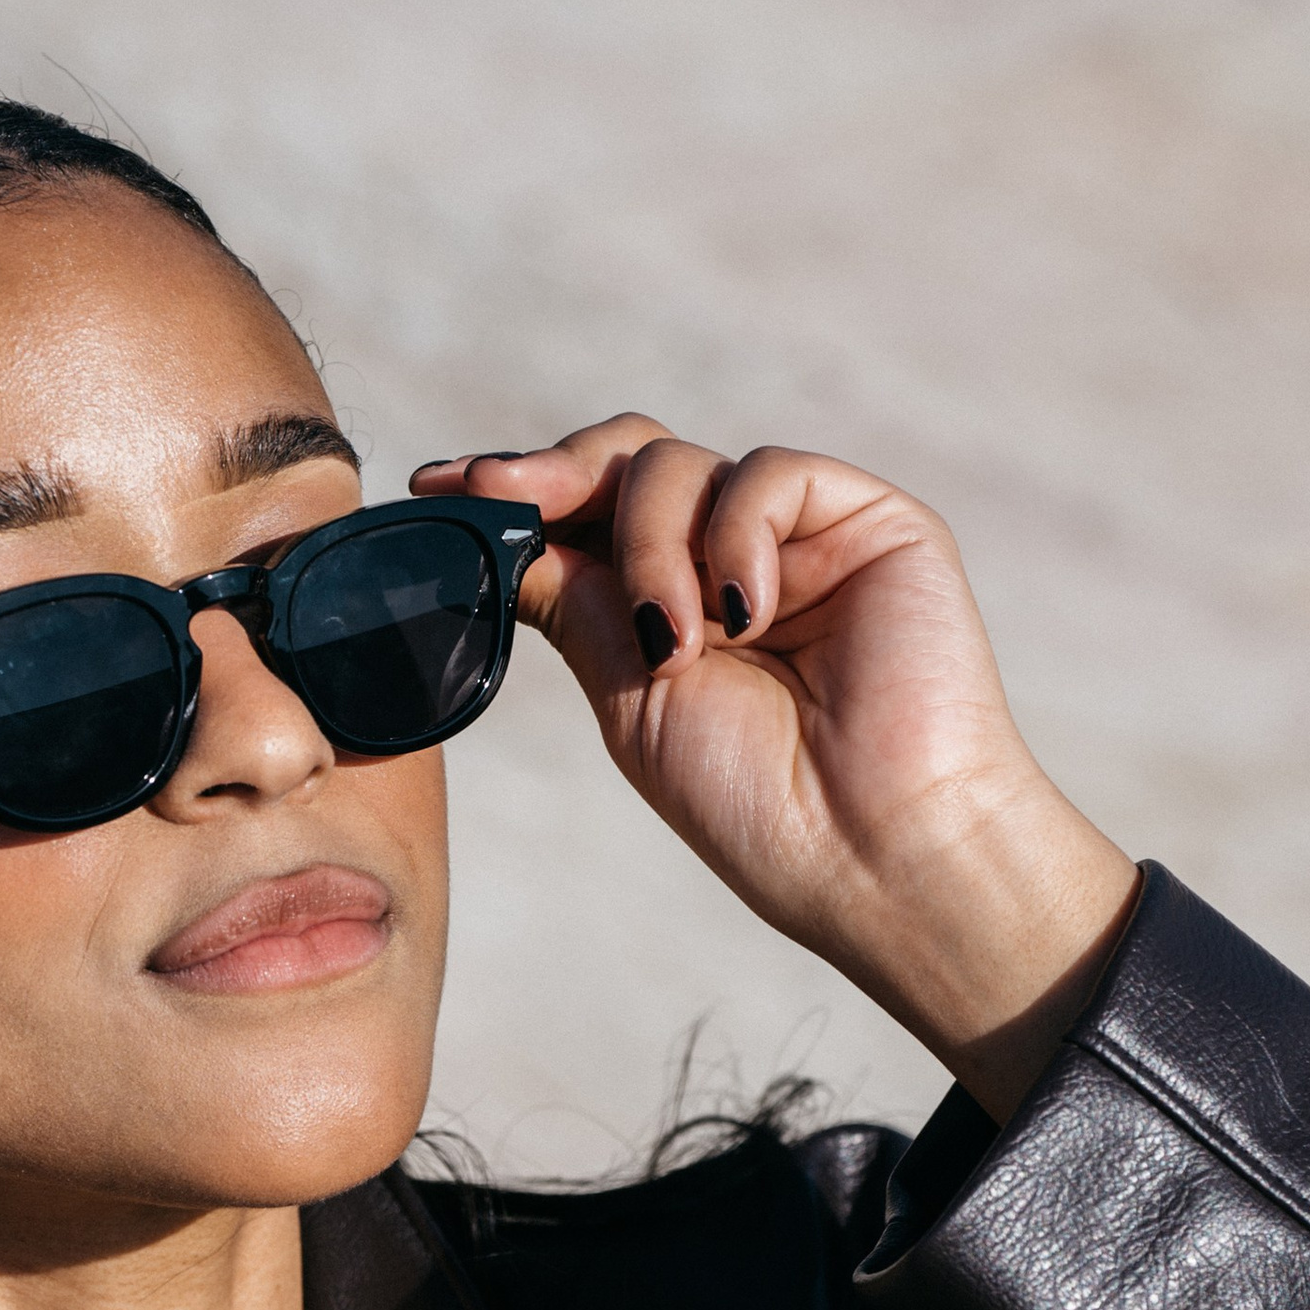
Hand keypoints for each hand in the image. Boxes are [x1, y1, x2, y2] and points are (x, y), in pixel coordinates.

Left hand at [414, 422, 1137, 1119]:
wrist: (871, 848)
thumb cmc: (756, 802)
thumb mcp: (628, 695)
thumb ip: (574, 602)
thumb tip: (495, 523)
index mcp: (670, 603)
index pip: (585, 516)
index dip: (514, 492)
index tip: (438, 483)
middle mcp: (730, 558)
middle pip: (625, 461)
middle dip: (554, 474)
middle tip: (504, 495)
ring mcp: (799, 536)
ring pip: (680, 464)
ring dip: (651, 546)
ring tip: (677, 645)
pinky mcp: (870, 520)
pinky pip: (769, 473)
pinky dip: (736, 534)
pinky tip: (746, 615)